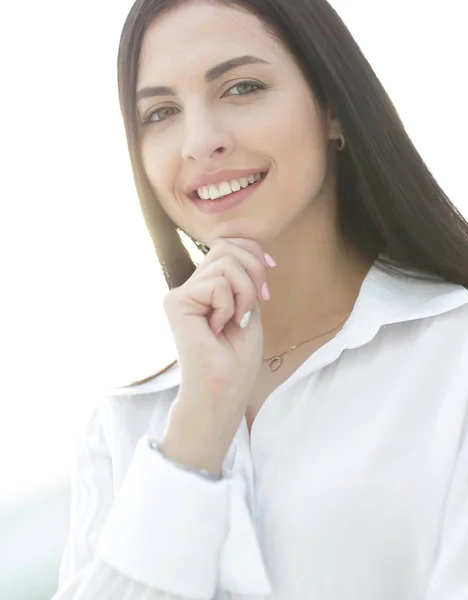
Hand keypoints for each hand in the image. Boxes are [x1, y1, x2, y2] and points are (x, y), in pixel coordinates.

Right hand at [164, 237, 272, 402]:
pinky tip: (217, 329)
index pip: (230, 245)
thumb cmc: (237, 357)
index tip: (266, 289)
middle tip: (256, 304)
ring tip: (236, 320)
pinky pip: (217, 284)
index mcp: (207, 286)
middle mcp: (191, 285)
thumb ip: (245, 275)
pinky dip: (230, 307)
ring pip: (226, 261)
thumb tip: (254, 248)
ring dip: (245, 292)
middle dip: (254, 271)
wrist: (224, 388)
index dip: (254, 256)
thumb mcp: (249, 305)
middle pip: (228, 246)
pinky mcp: (176, 301)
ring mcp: (181, 293)